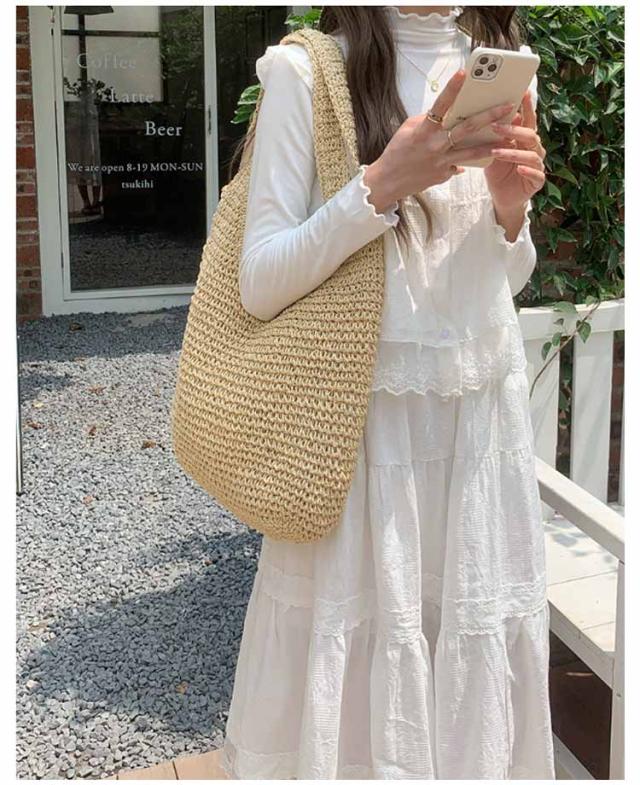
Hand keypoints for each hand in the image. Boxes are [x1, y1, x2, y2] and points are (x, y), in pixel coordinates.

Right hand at [363, 69, 515, 212]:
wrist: (388, 182)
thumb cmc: (397, 152)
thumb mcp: (408, 130)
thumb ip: (428, 120)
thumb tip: (447, 114)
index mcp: (424, 130)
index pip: (440, 105)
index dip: (452, 88)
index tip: (464, 73)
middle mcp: (435, 145)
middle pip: (466, 128)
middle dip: (489, 116)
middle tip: (507, 106)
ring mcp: (441, 162)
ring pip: (472, 152)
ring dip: (492, 143)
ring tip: (510, 136)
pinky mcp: (444, 175)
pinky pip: (461, 165)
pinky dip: (470, 160)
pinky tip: (486, 155)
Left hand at [484, 89, 546, 213]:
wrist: (502, 196)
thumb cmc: (498, 171)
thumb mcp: (493, 151)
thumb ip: (494, 136)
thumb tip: (483, 115)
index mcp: (525, 140)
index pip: (528, 120)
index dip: (527, 107)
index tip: (523, 93)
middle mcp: (534, 149)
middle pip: (530, 135)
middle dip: (514, 130)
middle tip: (496, 127)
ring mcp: (537, 165)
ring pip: (531, 155)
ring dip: (514, 152)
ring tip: (497, 152)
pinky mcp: (537, 181)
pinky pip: (537, 174)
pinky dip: (528, 171)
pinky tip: (519, 169)